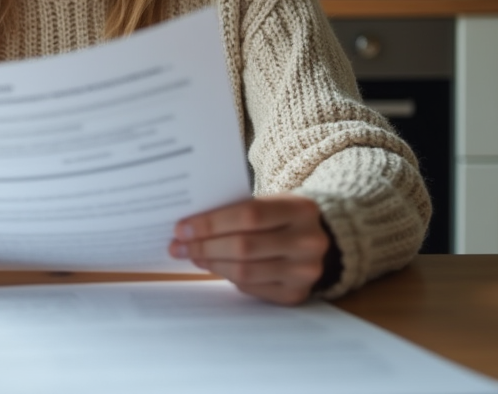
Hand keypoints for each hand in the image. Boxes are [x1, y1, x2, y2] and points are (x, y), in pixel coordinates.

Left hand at [169, 194, 330, 304]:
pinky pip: (251, 288)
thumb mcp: (269, 203)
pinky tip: (214, 267)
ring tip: (192, 256)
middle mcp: (308, 242)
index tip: (182, 228)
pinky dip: (228, 277)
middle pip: (244, 247)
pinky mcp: (296, 294)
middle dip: (204, 246)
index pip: (248, 216)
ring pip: (245, 271)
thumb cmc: (281, 218)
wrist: (318, 240)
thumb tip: (189, 227)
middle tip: (179, 245)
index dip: (211, 223)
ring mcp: (305, 272)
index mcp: (301, 209)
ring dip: (211, 264)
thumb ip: (237, 211)